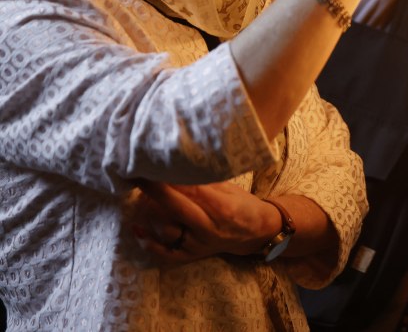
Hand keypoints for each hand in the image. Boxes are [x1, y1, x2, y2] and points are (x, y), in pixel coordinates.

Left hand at [129, 181, 279, 265]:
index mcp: (223, 208)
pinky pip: (166, 253)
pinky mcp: (192, 256)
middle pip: (177, 207)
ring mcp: (199, 245)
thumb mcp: (229, 189)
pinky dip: (149, 243)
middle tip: (137, 175)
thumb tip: (177, 166)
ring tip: (139, 196)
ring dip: (150, 212)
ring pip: (168, 230)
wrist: (256, 233)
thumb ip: (205, 182)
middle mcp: (209, 228)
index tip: (153, 165)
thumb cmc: (243, 204)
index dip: (171, 178)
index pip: (192, 190)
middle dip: (155, 190)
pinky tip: (137, 229)